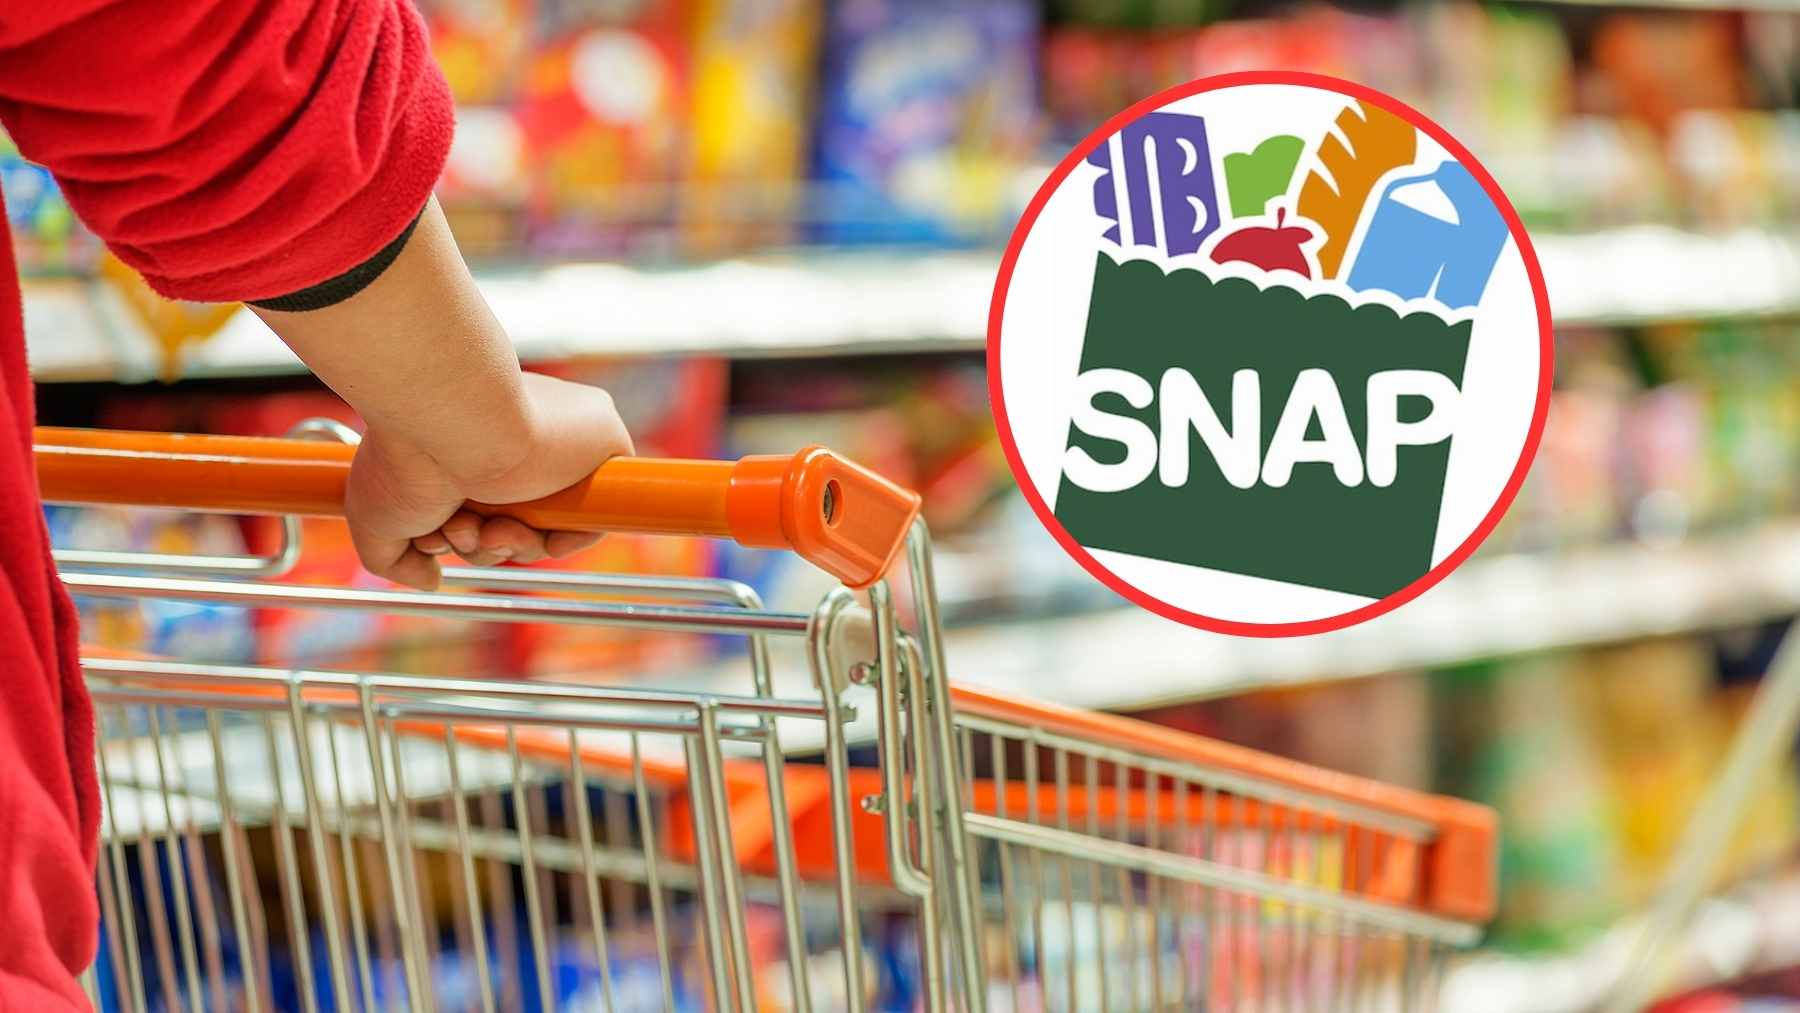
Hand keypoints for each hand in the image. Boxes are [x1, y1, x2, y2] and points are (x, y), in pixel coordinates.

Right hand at [343, 372, 633, 588]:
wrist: (452, 418)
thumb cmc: (406, 457)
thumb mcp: (375, 517)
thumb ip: (396, 559)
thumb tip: (432, 579)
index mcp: (473, 446)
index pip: (482, 512)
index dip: (461, 537)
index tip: (435, 535)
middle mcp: (516, 443)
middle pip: (513, 527)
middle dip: (481, 545)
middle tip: (456, 530)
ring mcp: (560, 445)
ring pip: (547, 529)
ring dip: (509, 546)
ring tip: (477, 523)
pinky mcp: (602, 443)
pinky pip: (595, 517)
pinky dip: (565, 540)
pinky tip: (528, 531)